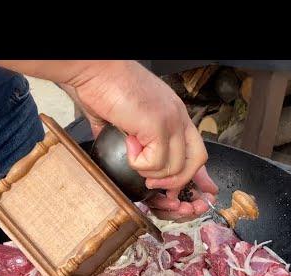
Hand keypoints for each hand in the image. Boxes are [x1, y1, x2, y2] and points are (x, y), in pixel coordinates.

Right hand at [59, 61, 214, 218]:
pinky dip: (137, 162)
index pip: (196, 149)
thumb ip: (128, 138)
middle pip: (196, 160)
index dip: (196, 174)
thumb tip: (121, 153)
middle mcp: (178, 116)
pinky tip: (127, 143)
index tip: (190, 190)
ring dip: (149, 171)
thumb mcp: (123, 119)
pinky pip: (155, 163)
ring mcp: (171, 120)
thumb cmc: (103, 87)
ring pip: (174, 167)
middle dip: (177, 181)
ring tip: (131, 153)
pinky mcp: (158, 126)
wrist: (94, 70)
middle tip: (153, 184)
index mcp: (173, 113)